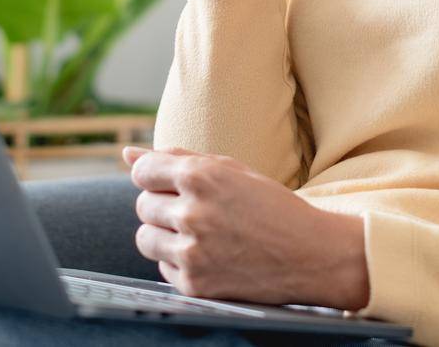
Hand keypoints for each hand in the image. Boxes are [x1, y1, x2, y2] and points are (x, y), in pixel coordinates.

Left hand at [122, 144, 369, 309]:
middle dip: (163, 205)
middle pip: (143, 205)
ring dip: (163, 234)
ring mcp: (193, 251)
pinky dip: (178, 261)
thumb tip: (127, 155)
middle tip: (196, 211)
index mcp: (202, 177)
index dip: (154, 177)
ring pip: (145, 238)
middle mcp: (193, 213)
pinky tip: (208, 255)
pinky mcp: (195, 283)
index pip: (142, 172)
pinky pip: (162, 267)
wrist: (311, 254)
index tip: (169, 184)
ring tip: (196, 233)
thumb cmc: (271, 206)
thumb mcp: (231, 170)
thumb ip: (177, 158)